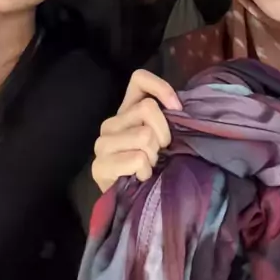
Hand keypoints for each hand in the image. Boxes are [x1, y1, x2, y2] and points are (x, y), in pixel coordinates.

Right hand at [91, 69, 180, 192]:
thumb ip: (169, 118)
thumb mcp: (165, 136)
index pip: (139, 78)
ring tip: (149, 166)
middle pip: (148, 108)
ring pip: (144, 135)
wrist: (135, 201)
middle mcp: (111, 122)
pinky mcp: (99, 165)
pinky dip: (146, 170)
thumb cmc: (155, 165)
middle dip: (163, 134)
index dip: (161, 88)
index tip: (177, 109)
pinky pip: (136, 158)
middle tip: (160, 152)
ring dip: (154, 155)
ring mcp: (102, 143)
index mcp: (127, 110)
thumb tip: (180, 108)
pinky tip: (141, 177)